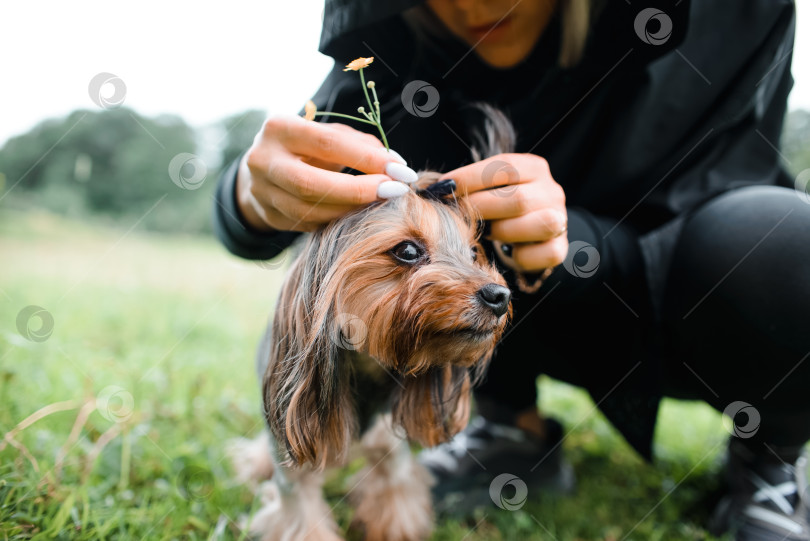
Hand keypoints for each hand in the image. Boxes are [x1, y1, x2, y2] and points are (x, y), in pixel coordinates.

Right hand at [236, 115, 413, 232]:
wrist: (264, 168)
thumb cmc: (308, 146)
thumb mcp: (328, 134)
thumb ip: (360, 144)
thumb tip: (395, 162)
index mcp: (279, 128)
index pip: (329, 144)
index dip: (368, 159)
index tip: (401, 169)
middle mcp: (263, 160)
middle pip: (313, 184)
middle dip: (359, 190)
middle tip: (395, 191)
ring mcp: (262, 192)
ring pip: (310, 210)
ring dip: (352, 209)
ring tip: (382, 203)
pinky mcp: (269, 216)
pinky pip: (309, 224)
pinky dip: (337, 220)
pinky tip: (359, 214)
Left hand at [441, 153, 567, 272]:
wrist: (533, 237)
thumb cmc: (502, 209)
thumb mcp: (490, 189)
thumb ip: (471, 185)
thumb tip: (436, 189)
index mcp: (534, 168)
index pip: (504, 166)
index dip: (470, 177)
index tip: (443, 188)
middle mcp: (552, 191)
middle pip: (517, 198)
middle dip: (480, 208)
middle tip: (456, 215)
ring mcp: (560, 220)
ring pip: (534, 225)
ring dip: (501, 232)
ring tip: (484, 233)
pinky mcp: (560, 249)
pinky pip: (540, 254)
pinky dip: (519, 257)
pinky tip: (506, 253)